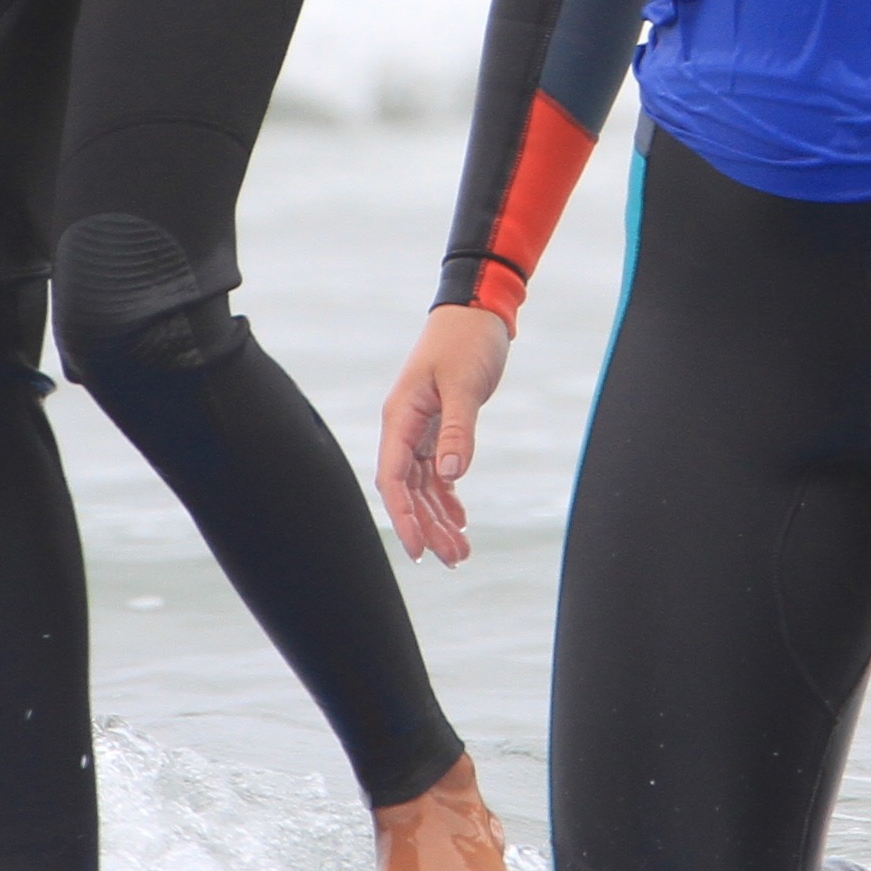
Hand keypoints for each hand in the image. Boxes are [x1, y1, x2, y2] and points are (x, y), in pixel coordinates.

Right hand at [380, 304, 516, 563]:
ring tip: (461, 551)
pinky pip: (436, 471)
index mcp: (400, 416)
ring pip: (423, 485)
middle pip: (408, 490)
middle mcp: (404, 426)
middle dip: (427, 527)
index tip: (418, 551)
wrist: (477, 310)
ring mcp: (420, 427)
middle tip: (453, 560)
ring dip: (439, 517)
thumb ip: (458, 430)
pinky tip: (460, 519)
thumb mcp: (465, 384)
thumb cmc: (467, 340)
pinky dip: (447, 496)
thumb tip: (450, 476)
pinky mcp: (438, 425)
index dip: (403, 517)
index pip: (393, 479)